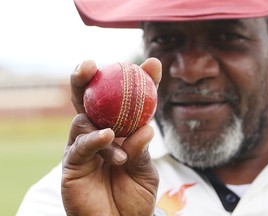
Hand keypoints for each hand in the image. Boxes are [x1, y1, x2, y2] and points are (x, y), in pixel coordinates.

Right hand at [61, 58, 161, 215]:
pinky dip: (92, 139)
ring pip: (83, 120)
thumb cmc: (133, 197)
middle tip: (90, 64)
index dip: (136, 80)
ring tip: (116, 140)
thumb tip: (146, 126)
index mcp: (117, 131)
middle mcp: (97, 133)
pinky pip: (79, 145)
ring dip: (100, 124)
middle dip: (85, 78)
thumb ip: (142, 148)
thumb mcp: (145, 169)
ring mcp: (83, 146)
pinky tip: (106, 138)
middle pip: (88, 99)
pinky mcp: (71, 162)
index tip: (151, 64)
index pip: (123, 102)